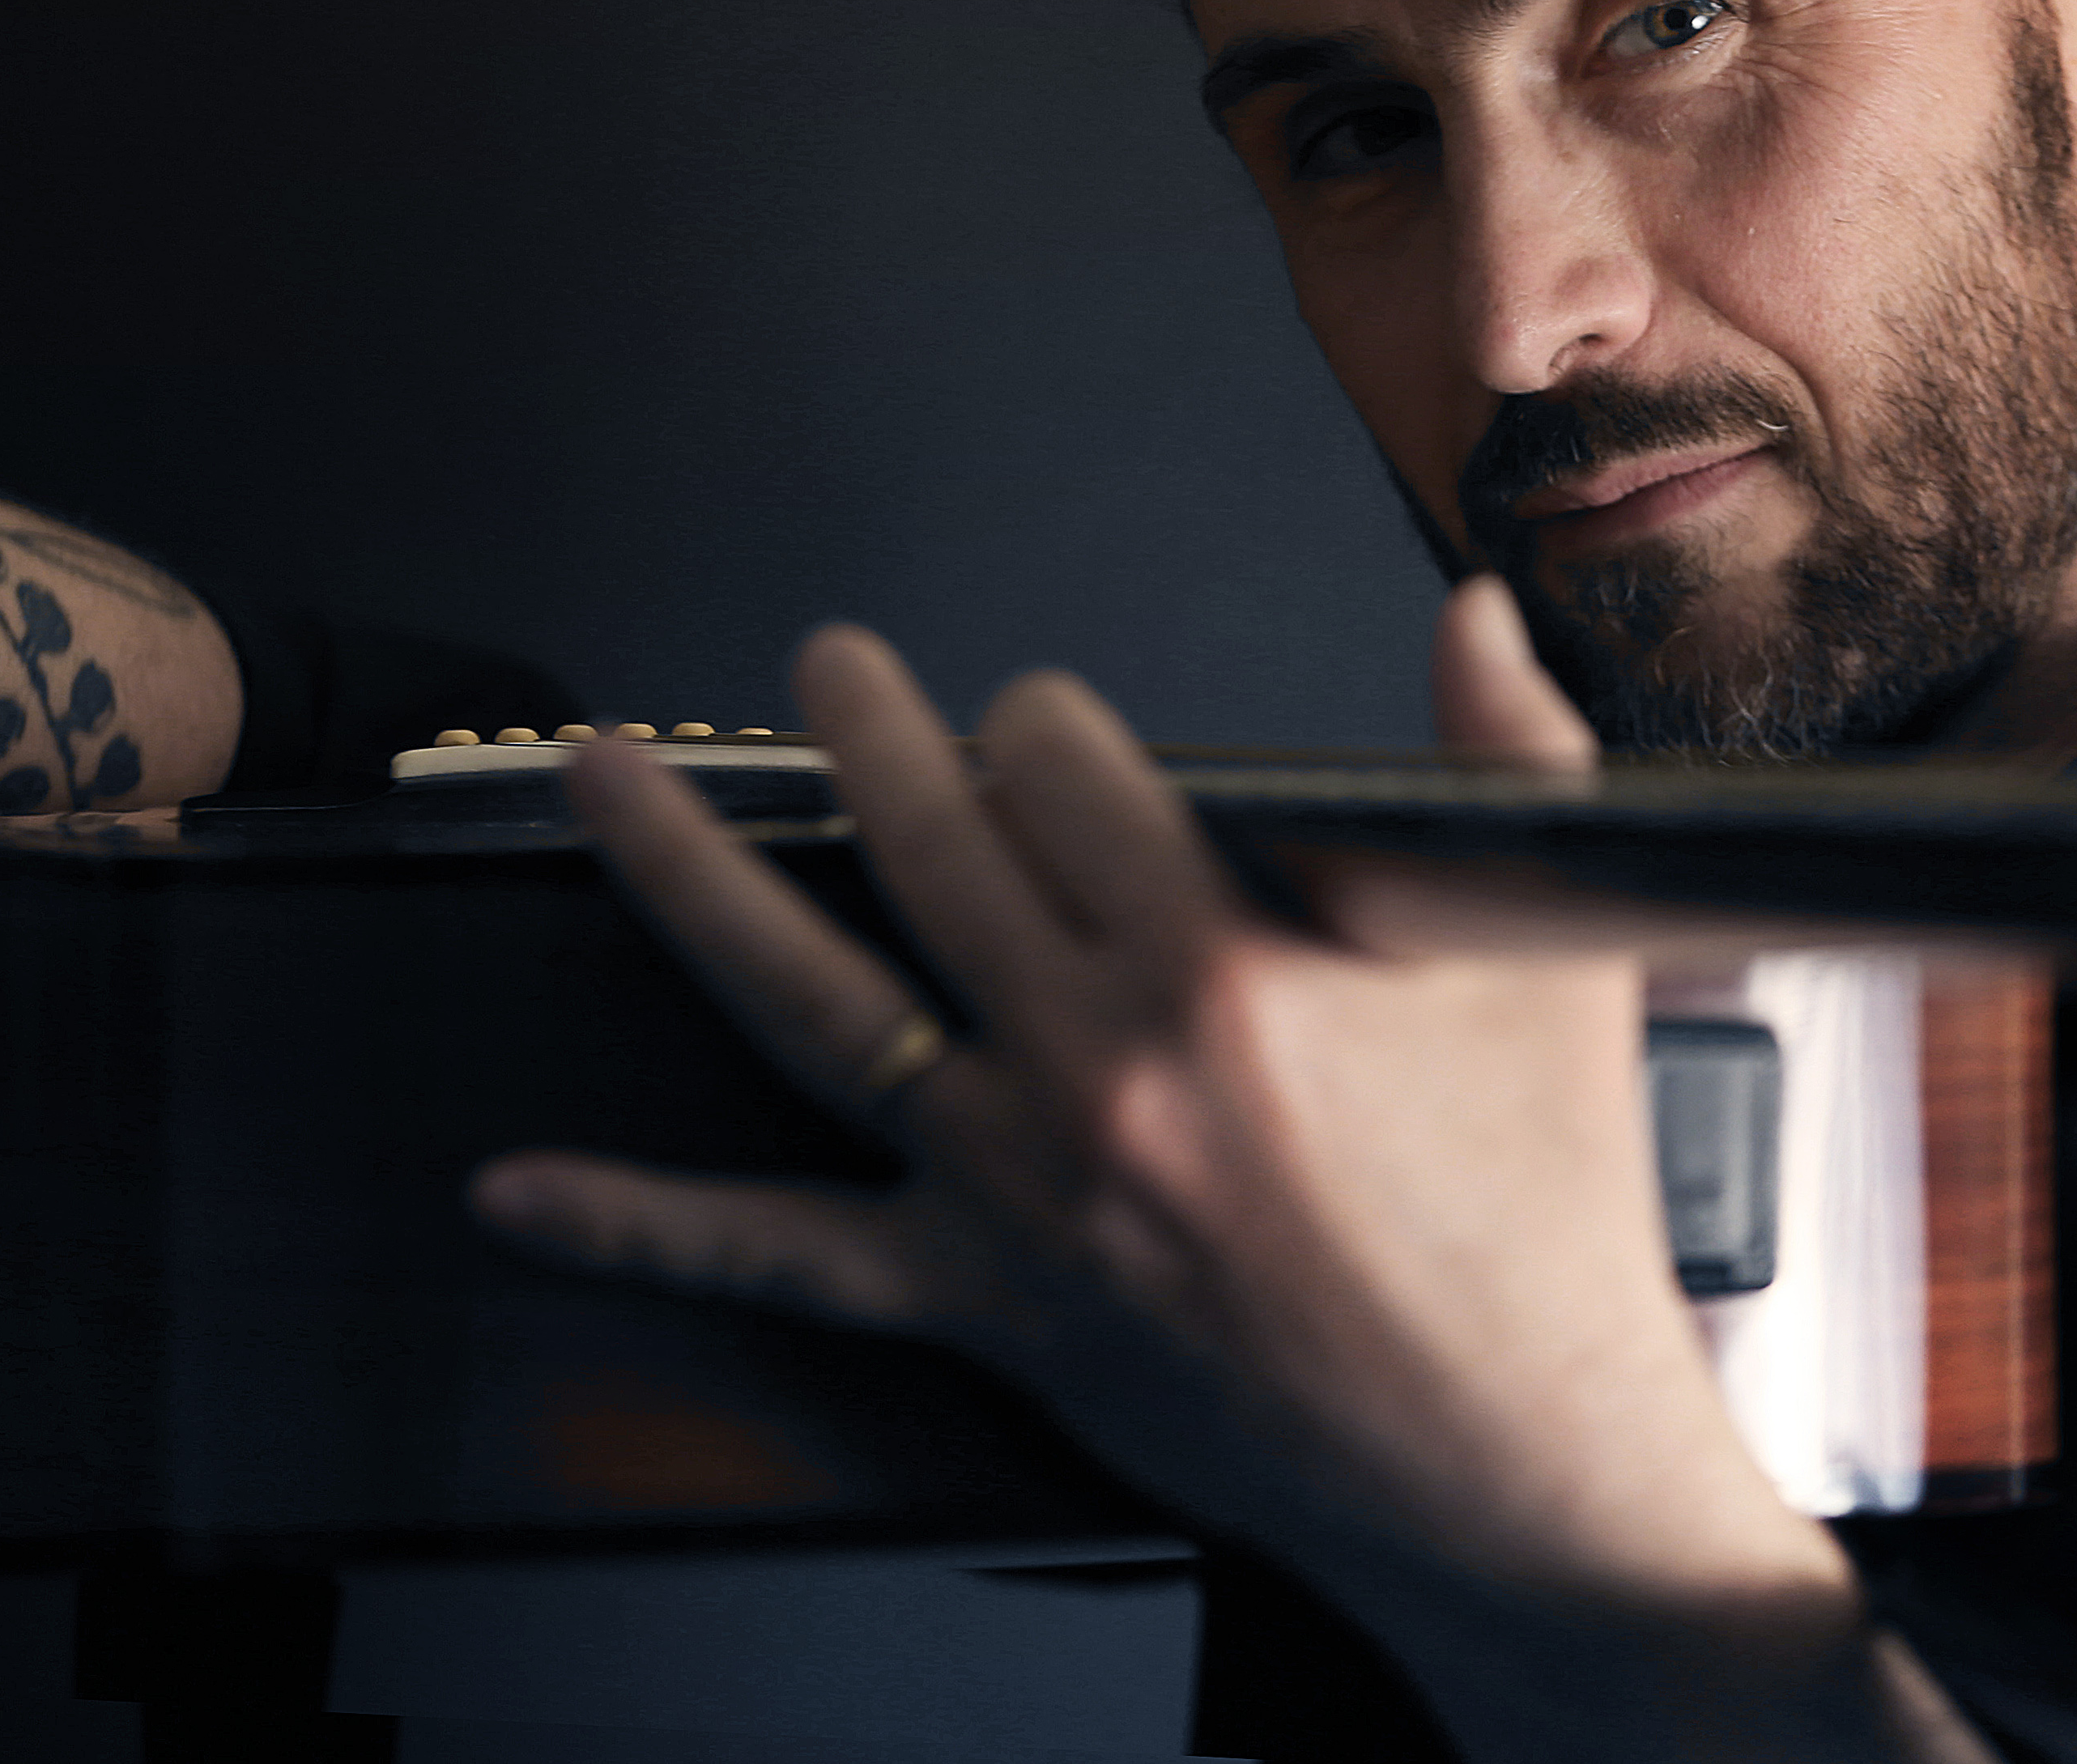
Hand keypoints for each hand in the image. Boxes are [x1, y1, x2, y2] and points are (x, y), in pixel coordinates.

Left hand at [471, 585, 1972, 1756]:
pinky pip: (783, 1262)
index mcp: (1226, 966)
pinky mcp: (988, 1306)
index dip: (1040, 715)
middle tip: (822, 667)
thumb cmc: (1541, 1219)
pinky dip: (640, 1225)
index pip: (1063, 764)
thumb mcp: (1555, 958)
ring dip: (690, 877)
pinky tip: (522, 1190)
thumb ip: (1513, 757)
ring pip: (811, 1001)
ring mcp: (1024, 1189)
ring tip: (612, 782)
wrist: (1517, 1463)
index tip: (1042, 717)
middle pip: (923, 845)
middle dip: (858, 728)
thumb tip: (1474, 613)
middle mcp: (1100, 1066)